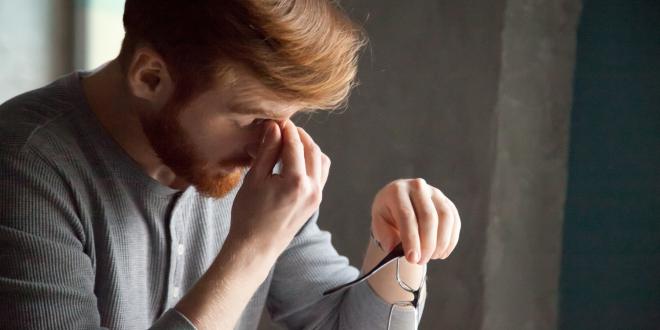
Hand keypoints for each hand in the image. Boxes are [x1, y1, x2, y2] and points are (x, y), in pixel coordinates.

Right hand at [227, 120, 330, 256]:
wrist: (256, 247)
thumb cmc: (248, 215)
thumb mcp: (254, 179)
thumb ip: (267, 151)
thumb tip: (274, 127)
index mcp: (295, 182)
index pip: (295, 144)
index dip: (286, 128)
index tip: (277, 118)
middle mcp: (312, 188)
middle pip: (312, 149)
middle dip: (298, 135)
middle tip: (282, 127)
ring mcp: (317, 196)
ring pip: (320, 160)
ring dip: (308, 147)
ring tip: (289, 142)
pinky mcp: (316, 201)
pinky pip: (321, 174)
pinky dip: (311, 161)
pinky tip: (295, 160)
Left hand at [371, 178, 460, 264]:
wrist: (399, 202)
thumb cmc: (388, 214)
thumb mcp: (379, 223)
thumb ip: (385, 235)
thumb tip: (395, 249)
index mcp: (397, 191)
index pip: (407, 215)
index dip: (411, 239)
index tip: (412, 259)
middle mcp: (418, 187)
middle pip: (429, 216)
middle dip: (427, 243)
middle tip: (421, 261)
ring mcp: (435, 193)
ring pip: (445, 218)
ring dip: (441, 242)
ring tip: (431, 257)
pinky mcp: (447, 202)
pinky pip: (454, 221)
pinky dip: (451, 240)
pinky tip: (441, 253)